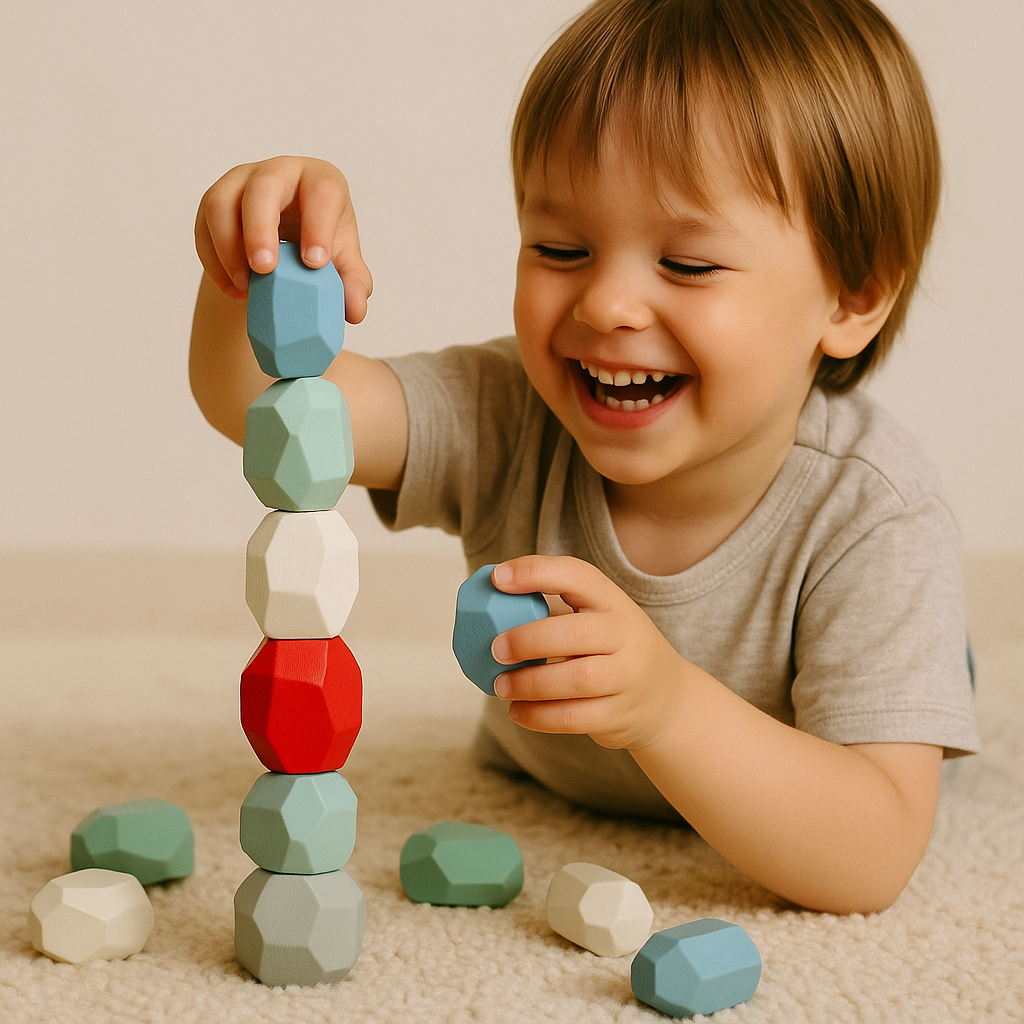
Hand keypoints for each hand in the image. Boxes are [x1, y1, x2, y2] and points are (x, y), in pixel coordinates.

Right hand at [194, 155, 372, 322]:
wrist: (287, 240)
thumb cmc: (320, 242)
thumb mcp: (343, 262)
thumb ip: (353, 284)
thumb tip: (355, 311)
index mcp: (319, 181)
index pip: (321, 191)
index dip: (318, 225)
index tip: (315, 264)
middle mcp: (279, 173)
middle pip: (263, 186)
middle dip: (260, 228)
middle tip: (265, 269)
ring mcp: (241, 182)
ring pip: (221, 203)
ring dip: (229, 248)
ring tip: (247, 288)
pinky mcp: (214, 202)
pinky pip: (203, 227)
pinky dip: (214, 263)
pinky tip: (234, 290)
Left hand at [489, 555, 688, 750]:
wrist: (667, 699)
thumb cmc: (611, 650)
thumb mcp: (597, 619)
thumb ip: (554, 612)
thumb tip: (484, 607)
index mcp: (613, 602)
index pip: (578, 575)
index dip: (537, 572)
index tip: (498, 577)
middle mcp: (626, 635)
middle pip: (579, 633)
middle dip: (530, 639)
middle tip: (495, 648)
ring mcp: (628, 677)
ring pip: (578, 679)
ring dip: (531, 683)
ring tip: (500, 686)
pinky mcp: (620, 715)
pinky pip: (575, 718)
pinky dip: (539, 717)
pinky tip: (517, 711)